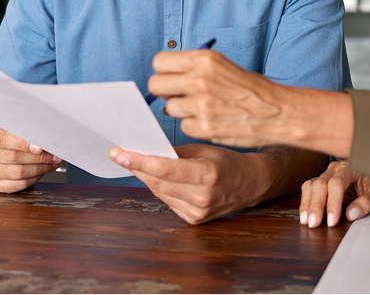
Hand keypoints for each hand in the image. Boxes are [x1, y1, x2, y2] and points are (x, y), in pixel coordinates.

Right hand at [0, 124, 61, 192]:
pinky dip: (33, 179)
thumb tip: (48, 139)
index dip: (24, 144)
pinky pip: (17, 185)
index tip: (40, 147)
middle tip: (55, 156)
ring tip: (52, 163)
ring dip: (40, 169)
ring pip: (17, 173)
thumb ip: (29, 131)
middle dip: (40, 157)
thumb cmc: (10, 135)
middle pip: (15, 158)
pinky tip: (41, 172)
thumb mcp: (16, 126)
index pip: (5, 140)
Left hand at [109, 143, 265, 224]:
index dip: (139, 161)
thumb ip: (176, 152)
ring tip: (137, 163)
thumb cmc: (227, 161)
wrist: (250, 183)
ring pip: (160, 193)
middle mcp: (202, 197)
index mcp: (207, 175)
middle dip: (137, 168)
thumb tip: (147, 151)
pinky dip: (160, 188)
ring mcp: (198, 212)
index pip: (164, 170)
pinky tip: (158, 178)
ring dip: (147, 177)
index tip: (119, 153)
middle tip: (120, 154)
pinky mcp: (194, 220)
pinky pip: (168, 201)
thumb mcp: (204, 149)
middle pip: (158, 182)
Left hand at [149, 49, 353, 157]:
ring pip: (168, 107)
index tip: (173, 77)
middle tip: (181, 94)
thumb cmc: (251, 88)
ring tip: (202, 108)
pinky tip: (211, 120)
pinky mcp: (203, 127)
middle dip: (166, 91)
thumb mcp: (223, 65)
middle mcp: (199, 79)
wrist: (277, 111)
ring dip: (181, 109)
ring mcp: (201, 105)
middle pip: (156, 84)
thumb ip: (194, 67)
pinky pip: (183, 126)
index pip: (159, 62)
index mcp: (204, 59)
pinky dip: (194, 125)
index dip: (165, 71)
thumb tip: (167, 74)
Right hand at [299, 160, 369, 227]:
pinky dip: (305, 202)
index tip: (332, 221)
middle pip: (320, 184)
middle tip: (313, 223)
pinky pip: (309, 189)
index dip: (333, 202)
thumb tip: (351, 214)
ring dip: (307, 204)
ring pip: (311, 185)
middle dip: (316, 205)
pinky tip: (305, 215)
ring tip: (305, 221)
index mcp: (349, 168)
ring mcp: (326, 174)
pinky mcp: (321, 182)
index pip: (337, 183)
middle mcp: (335, 169)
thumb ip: (366, 202)